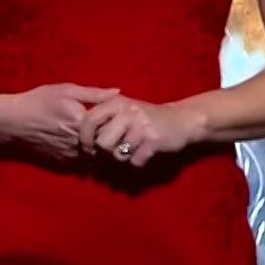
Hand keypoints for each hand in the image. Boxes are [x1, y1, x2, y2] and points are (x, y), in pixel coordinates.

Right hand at [0, 84, 120, 163]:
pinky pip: (85, 165)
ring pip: (97, 158)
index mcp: (82, 122)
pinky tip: (91, 148)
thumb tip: (119, 93)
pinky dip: (91, 158)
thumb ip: (95, 94)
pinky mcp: (63, 164)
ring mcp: (70, 156)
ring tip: (107, 140)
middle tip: (119, 131)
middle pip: (107, 146)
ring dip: (104, 151)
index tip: (124, 119)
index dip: (120, 124)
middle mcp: (78, 143)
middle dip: (115, 140)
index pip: (112, 128)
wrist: (14, 121)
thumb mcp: (67, 90)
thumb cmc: (40, 101)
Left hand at [78, 94, 204, 167]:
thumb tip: (83, 142)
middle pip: (102, 143)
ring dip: (124, 157)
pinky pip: (135, 161)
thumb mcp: (125, 110)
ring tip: (135, 148)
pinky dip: (139, 162)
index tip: (88, 148)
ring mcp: (141, 126)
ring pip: (118, 155)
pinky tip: (146, 152)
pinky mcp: (153, 140)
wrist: (181, 120)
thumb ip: (104, 120)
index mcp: (117, 102)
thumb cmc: (146, 118)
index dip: (84, 137)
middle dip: (108, 151)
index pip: (89, 120)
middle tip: (118, 148)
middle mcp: (128, 111)